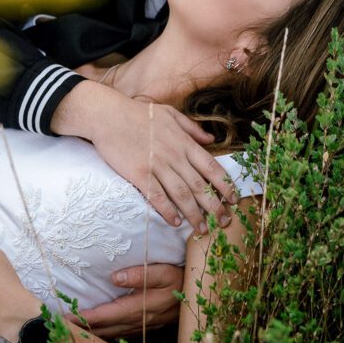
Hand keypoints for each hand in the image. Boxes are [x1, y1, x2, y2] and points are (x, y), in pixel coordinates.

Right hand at [54, 82, 238, 232]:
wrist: (109, 115)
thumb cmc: (138, 113)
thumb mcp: (170, 113)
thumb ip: (192, 128)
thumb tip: (212, 140)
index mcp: (184, 142)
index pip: (212, 167)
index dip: (225, 185)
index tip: (234, 199)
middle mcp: (175, 156)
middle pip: (200, 186)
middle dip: (215, 206)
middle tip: (225, 222)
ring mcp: (157, 166)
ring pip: (182, 195)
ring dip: (194, 214)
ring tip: (202, 229)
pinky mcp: (139, 174)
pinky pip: (157, 196)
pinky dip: (167, 211)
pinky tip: (175, 222)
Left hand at [71, 263, 184, 337]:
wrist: (202, 291)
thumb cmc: (181, 276)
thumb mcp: (164, 270)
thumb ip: (141, 273)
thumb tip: (116, 277)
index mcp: (142, 305)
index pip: (108, 314)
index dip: (87, 318)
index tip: (67, 318)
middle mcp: (141, 319)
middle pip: (107, 328)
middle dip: (85, 329)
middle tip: (61, 328)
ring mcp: (145, 325)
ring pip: (114, 333)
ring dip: (94, 334)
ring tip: (74, 332)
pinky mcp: (147, 325)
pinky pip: (123, 333)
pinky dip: (108, 334)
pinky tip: (99, 334)